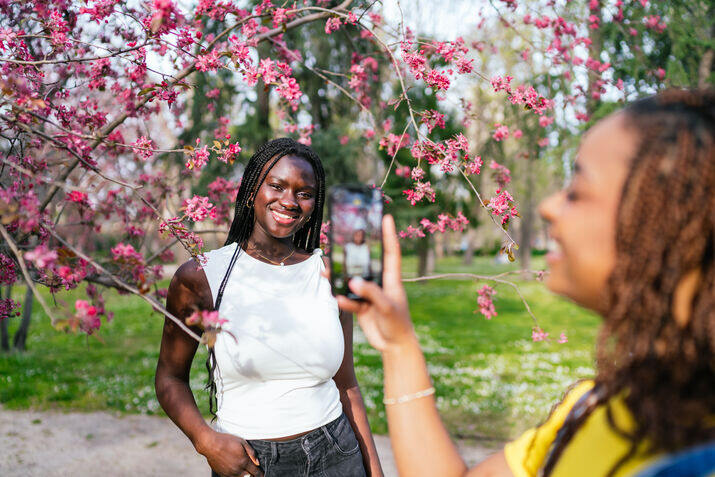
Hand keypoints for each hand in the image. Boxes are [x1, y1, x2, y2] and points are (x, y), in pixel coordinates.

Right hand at [197, 430, 262, 476]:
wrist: (210, 444)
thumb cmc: (226, 441)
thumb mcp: (242, 442)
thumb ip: (251, 453)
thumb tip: (257, 462)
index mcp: (243, 461)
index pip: (256, 472)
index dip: (260, 473)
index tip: (262, 473)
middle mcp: (237, 469)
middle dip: (253, 474)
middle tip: (253, 470)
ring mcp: (229, 473)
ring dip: (244, 475)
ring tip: (244, 468)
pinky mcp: (222, 474)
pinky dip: (235, 475)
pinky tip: (235, 468)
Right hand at [337, 215, 416, 352]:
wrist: (394, 346)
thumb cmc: (398, 323)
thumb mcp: (386, 306)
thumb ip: (371, 293)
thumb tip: (353, 281)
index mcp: (392, 278)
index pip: (391, 251)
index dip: (389, 234)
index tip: (387, 217)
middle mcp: (380, 282)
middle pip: (366, 262)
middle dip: (353, 251)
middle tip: (341, 238)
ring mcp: (369, 293)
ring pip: (352, 279)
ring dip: (340, 276)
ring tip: (327, 270)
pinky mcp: (361, 305)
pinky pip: (348, 298)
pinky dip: (342, 299)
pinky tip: (338, 299)